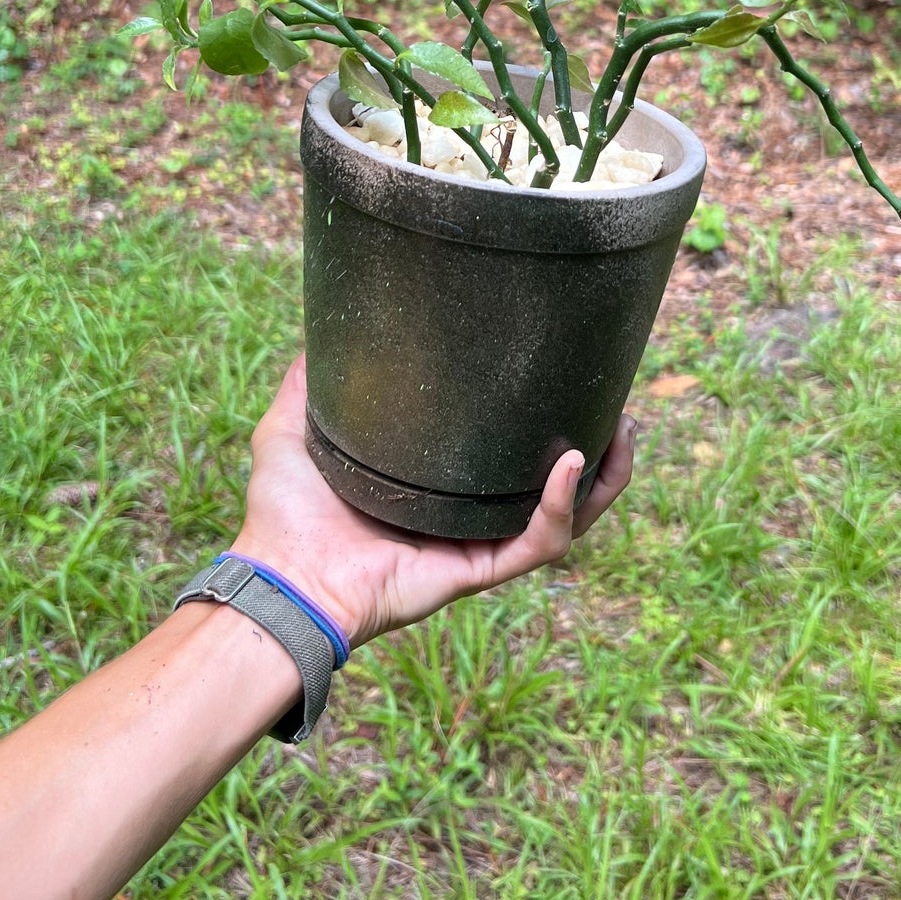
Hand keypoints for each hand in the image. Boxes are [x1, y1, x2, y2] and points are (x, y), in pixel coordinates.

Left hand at [233, 356, 635, 649]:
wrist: (279, 577)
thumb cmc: (282, 514)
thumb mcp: (295, 425)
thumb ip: (311, 379)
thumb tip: (327, 322)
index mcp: (440, 488)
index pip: (509, 455)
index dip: (545, 423)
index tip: (571, 380)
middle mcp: (468, 517)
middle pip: (556, 487)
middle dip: (599, 453)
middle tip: (618, 407)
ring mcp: (477, 545)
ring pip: (566, 517)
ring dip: (603, 481)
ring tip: (621, 434)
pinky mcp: (477, 571)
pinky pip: (539, 543)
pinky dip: (563, 507)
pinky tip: (574, 465)